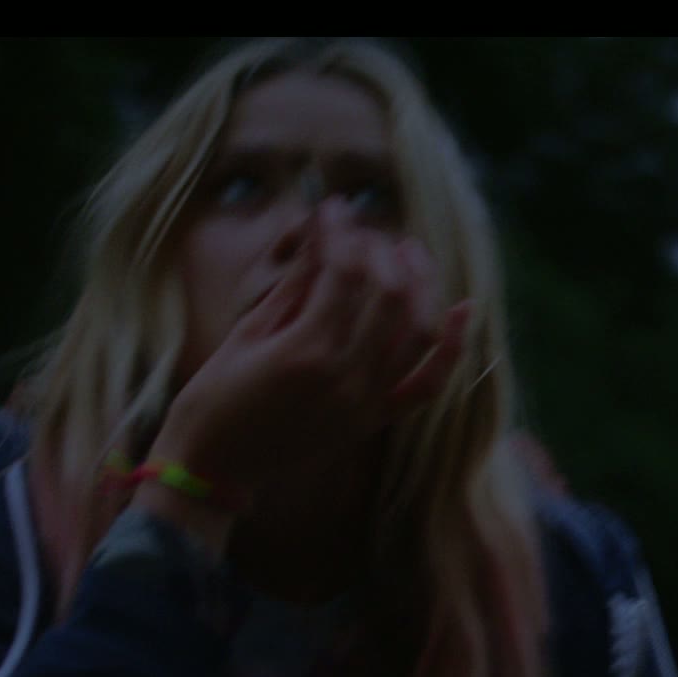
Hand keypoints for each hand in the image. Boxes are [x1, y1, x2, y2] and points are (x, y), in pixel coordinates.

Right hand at [150, 198, 471, 504]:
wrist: (214, 467)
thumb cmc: (214, 397)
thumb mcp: (248, 332)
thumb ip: (294, 283)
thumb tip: (321, 230)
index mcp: (306, 350)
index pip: (344, 272)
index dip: (342, 232)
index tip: (334, 209)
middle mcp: (345, 376)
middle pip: (389, 294)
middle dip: (381, 252)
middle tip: (363, 233)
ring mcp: (365, 402)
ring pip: (417, 330)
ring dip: (420, 284)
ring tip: (408, 252)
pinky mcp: (372, 421)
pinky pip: (426, 385)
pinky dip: (450, 348)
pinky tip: (463, 310)